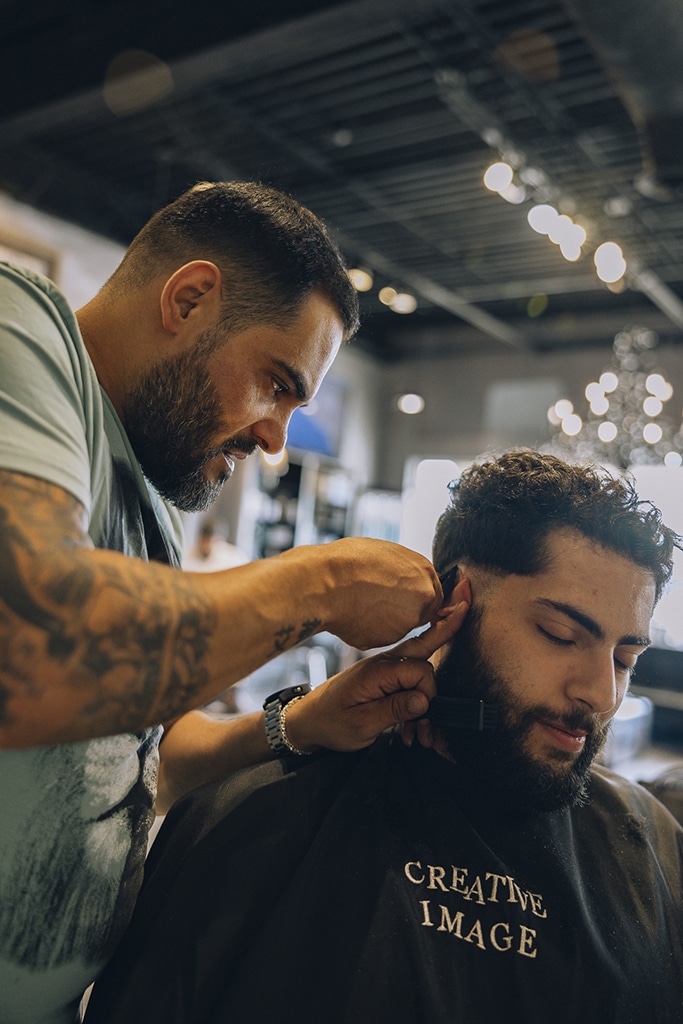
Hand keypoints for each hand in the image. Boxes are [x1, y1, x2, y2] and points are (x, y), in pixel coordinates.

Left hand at [285, 581, 469, 752]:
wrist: (306, 720)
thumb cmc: (329, 723)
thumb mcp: (362, 724)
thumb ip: (394, 710)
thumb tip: (424, 700)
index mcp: (377, 671)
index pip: (421, 670)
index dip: (428, 694)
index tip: (420, 717)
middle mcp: (382, 663)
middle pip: (424, 654)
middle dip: (434, 688)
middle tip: (431, 722)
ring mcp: (381, 668)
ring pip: (418, 670)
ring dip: (424, 700)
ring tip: (418, 734)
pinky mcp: (380, 677)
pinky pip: (406, 681)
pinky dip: (413, 702)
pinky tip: (408, 728)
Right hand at [320, 537, 443, 649]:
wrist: (324, 582)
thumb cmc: (347, 561)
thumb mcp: (384, 552)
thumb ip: (404, 569)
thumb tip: (404, 576)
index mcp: (424, 572)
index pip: (432, 592)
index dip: (415, 595)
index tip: (400, 595)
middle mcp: (423, 598)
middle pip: (422, 611)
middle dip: (406, 609)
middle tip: (378, 600)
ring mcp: (407, 621)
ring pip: (401, 625)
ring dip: (388, 620)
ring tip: (362, 603)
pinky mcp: (388, 639)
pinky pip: (382, 635)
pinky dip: (372, 629)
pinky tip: (355, 614)